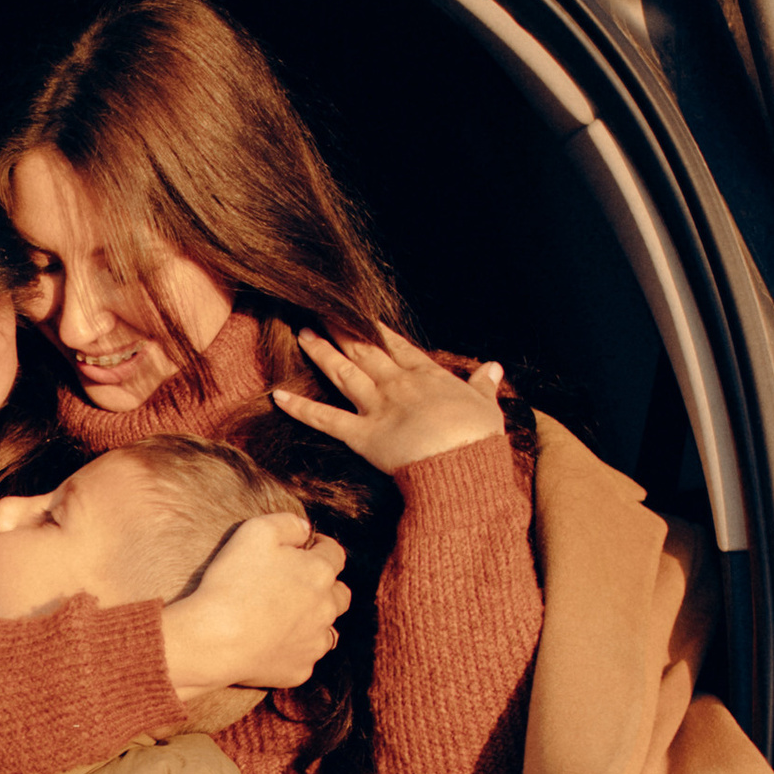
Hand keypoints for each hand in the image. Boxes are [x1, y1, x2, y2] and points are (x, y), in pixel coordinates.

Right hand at [162, 507, 349, 697]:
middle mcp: (326, 608)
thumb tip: (304, 528)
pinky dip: (294, 652)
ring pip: (328, 630)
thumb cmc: (232, 583)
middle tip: (298, 586)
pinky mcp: (300, 670)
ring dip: (314, 622)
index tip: (305, 548)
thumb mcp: (255, 532)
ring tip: (287, 620)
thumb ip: (286, 523)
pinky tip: (272, 646)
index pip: (334, 553)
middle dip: (326, 587)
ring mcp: (314, 642)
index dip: (320, 547)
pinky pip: (305, 659)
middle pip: (340, 594)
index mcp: (319, 572)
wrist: (214, 640)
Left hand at [273, 324, 506, 473]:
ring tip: (302, 332)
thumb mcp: (487, 406)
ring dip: (321, 351)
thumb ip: (485, 385)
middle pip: (364, 350)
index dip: (378, 331)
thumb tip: (494, 367)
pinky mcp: (362, 435)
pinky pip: (325, 419)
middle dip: (342, 329)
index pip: (398, 346)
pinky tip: (278, 395)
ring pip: (343, 372)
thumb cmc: (479, 439)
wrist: (463, 463)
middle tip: (320, 309)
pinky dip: (300, 408)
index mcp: (428, 376)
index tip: (361, 316)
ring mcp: (378, 407)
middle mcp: (398, 384)